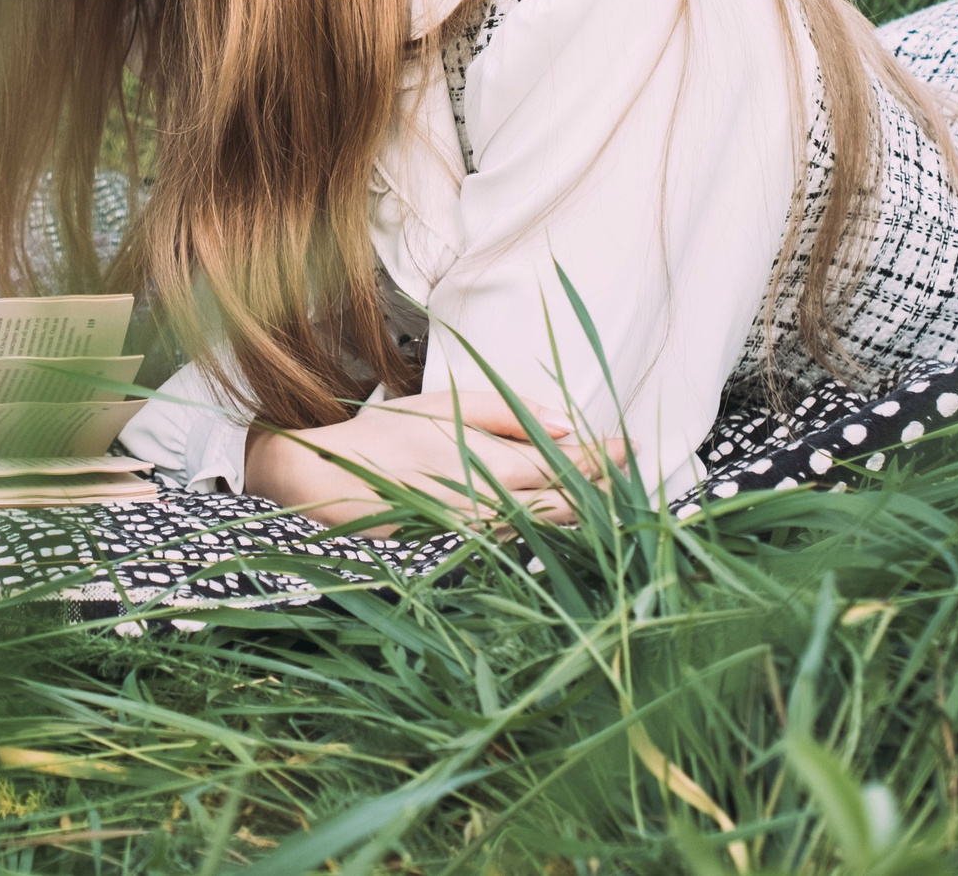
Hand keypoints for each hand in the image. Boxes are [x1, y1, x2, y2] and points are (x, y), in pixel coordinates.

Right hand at [241, 389, 630, 533]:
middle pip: (565, 498)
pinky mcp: (462, 552)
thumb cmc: (381, 437)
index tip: (630, 445)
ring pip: (547, 525)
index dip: (601, 455)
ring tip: (616, 499)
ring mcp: (478, 533)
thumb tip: (564, 421)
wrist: (323, 485)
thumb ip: (505, 412)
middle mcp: (489, 500)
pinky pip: (518, 542)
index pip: (563, 459)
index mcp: (488, 458)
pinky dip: (547, 531)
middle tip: (634, 473)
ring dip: (583, 511)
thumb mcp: (439, 406)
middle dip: (603, 486)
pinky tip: (564, 524)